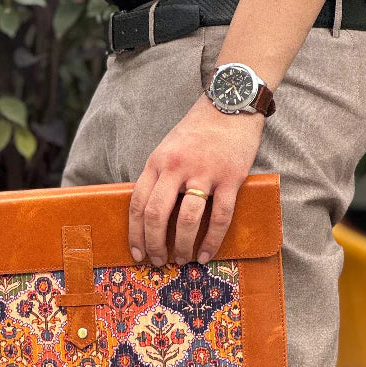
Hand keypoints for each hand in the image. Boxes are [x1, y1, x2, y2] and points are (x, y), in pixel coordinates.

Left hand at [128, 95, 264, 265]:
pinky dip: (212, 240)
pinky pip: (220, 216)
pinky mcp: (230, 177)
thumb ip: (158, 177)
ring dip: (182, 246)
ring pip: (187, 219)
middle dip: (155, 245)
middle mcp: (176, 168)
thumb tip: (150, 215)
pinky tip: (206, 254)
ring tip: (182, 260)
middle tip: (159, 262)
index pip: (137, 204)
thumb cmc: (197, 131)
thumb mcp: (167, 149)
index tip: (137, 253)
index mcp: (156, 162)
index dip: (135, 234)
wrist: (229, 104)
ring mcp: (204, 172)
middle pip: (156, 215)